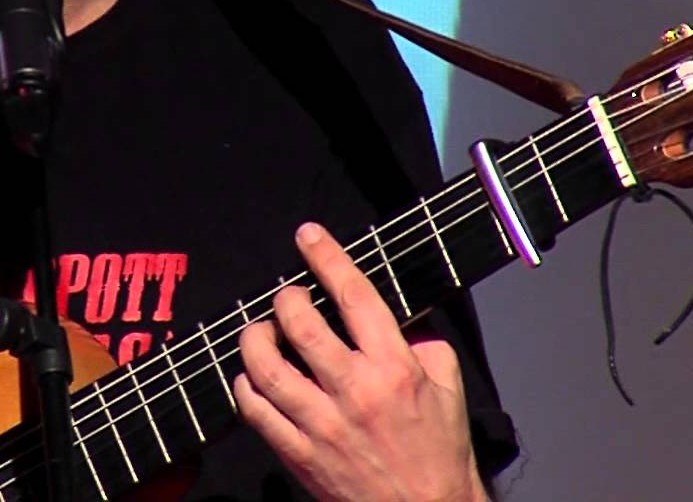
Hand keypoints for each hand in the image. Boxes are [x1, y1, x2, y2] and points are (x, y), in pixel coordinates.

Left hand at [234, 222, 487, 501]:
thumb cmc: (439, 452)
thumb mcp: (447, 384)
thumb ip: (419, 339)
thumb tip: (387, 311)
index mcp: (395, 368)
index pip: (355, 296)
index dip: (327, 257)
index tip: (309, 236)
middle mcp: (355, 392)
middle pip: (301, 325)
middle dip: (286, 298)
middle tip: (287, 296)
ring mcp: (322, 426)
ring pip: (267, 367)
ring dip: (255, 338)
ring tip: (260, 331)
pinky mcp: (299, 455)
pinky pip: (256, 411)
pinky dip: (245, 386)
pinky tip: (252, 377)